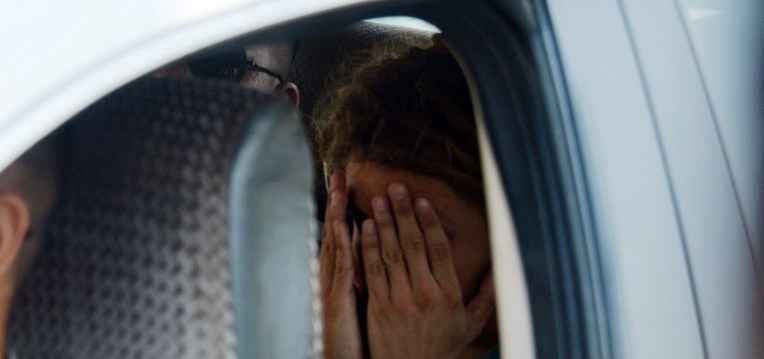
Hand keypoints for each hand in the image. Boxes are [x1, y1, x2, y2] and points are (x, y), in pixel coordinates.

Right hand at [320, 172, 362, 358]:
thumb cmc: (361, 342)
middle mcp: (335, 280)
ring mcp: (332, 289)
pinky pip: (340, 268)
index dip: (348, 211)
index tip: (350, 185)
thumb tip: (387, 263)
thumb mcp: (369, 307)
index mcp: (345, 279)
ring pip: (334, 245)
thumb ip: (374, 282)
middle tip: (339, 174)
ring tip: (338, 188)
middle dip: (337, 203)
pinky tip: (342, 223)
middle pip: (335, 234)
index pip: (346, 237)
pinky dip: (342, 243)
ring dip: (335, 215)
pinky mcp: (335, 302)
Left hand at [361, 183, 494, 358]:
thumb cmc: (442, 348)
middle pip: (413, 245)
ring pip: (391, 254)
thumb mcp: (471, 324)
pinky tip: (366, 227)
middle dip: (404, 213)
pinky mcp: (379, 307)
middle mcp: (425, 295)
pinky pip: (372, 271)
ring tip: (378, 199)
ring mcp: (400, 300)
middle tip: (396, 187)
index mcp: (449, 296)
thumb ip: (486, 295)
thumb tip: (501, 268)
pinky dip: (368, 247)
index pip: (439, 250)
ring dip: (384, 223)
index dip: (430, 223)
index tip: (423, 200)